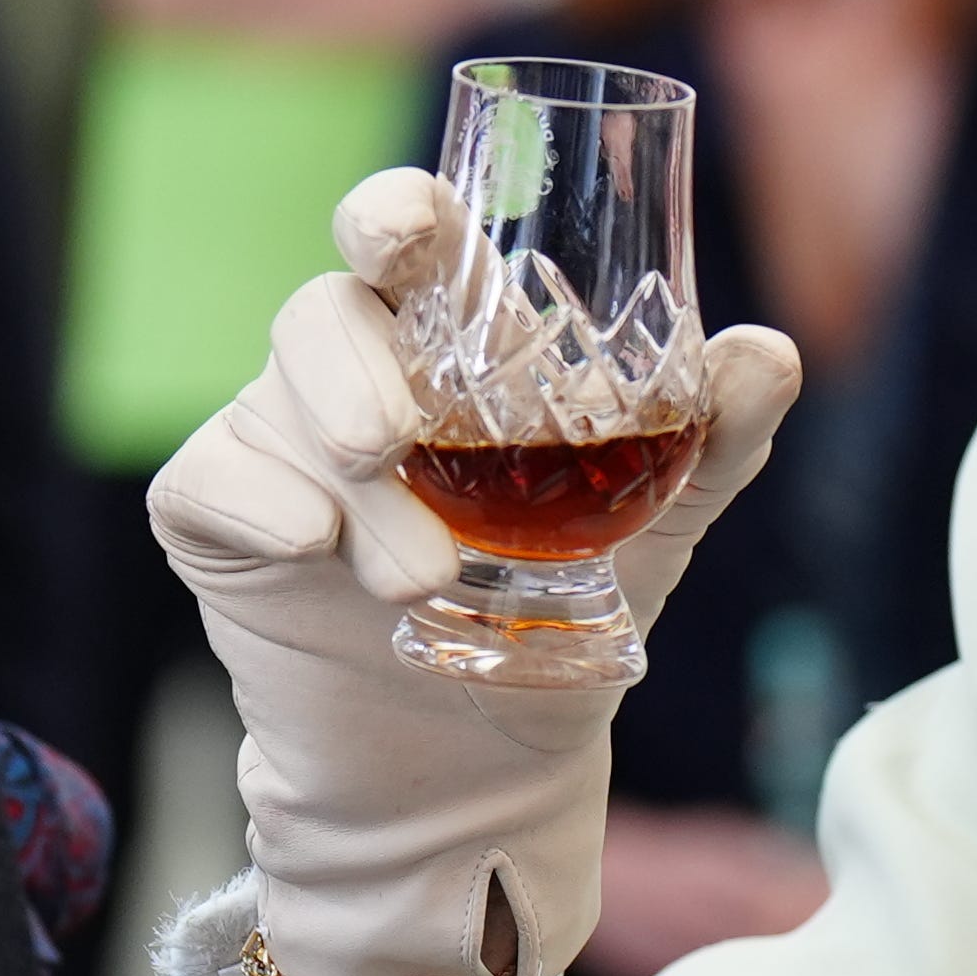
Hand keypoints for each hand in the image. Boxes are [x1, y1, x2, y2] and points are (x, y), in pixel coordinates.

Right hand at [148, 168, 798, 975]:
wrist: (479, 762)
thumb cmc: (563, 603)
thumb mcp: (659, 523)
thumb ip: (713, 438)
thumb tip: (765, 356)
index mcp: (452, 338)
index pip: (412, 241)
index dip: (395, 213)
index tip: (402, 229)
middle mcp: (357, 367)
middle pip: (324, 310)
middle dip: (355, 367)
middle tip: (397, 441)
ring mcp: (282, 438)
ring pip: (279, 404)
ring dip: (348, 483)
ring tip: (422, 576)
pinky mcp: (222, 518)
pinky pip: (211, 483)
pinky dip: (261, 507)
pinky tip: (312, 548)